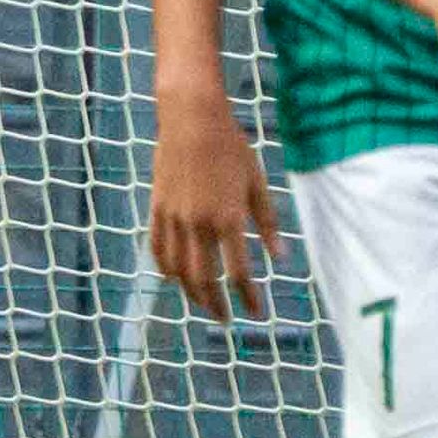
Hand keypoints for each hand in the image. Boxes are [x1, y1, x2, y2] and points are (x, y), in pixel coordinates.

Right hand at [148, 86, 279, 319]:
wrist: (192, 119)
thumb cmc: (231, 147)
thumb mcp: (258, 183)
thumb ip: (268, 222)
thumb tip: (280, 257)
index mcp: (228, 218)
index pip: (239, 272)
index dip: (248, 297)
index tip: (256, 311)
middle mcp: (199, 223)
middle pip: (204, 279)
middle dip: (216, 305)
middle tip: (226, 319)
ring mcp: (174, 217)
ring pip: (177, 270)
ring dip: (190, 293)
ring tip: (202, 304)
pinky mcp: (157, 208)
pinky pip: (157, 247)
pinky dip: (165, 268)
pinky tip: (174, 278)